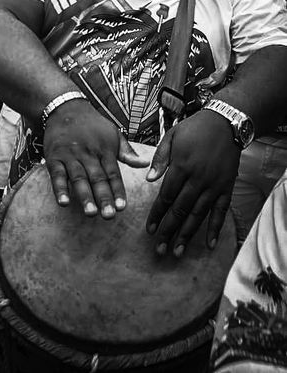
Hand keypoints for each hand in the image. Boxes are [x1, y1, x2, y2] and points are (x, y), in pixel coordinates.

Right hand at [43, 100, 149, 218]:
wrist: (65, 108)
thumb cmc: (92, 124)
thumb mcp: (113, 134)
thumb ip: (127, 152)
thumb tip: (146, 164)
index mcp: (104, 149)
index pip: (113, 173)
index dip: (117, 190)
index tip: (122, 207)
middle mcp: (88, 153)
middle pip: (97, 178)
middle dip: (103, 197)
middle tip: (109, 216)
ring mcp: (70, 156)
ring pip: (79, 178)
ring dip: (84, 196)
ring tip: (91, 213)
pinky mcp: (54, 158)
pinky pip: (57, 175)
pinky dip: (60, 189)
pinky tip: (64, 202)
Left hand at [145, 109, 240, 256]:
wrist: (226, 123)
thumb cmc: (195, 128)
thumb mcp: (172, 136)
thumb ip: (160, 158)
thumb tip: (149, 180)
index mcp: (181, 166)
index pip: (166, 196)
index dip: (157, 214)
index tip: (149, 229)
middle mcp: (197, 179)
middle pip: (180, 210)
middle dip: (168, 231)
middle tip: (159, 249)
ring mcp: (213, 185)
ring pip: (198, 215)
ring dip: (187, 235)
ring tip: (176, 251)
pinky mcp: (226, 187)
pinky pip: (221, 212)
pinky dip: (215, 228)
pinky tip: (209, 244)